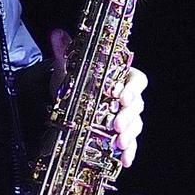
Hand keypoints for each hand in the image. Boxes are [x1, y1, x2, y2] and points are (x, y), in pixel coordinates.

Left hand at [48, 28, 146, 166]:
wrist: (66, 99)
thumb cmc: (74, 81)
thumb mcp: (68, 68)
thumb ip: (64, 52)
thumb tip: (57, 34)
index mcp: (121, 77)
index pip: (136, 80)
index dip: (130, 88)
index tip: (118, 95)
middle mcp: (127, 96)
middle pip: (137, 105)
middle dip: (128, 116)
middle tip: (116, 125)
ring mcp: (125, 116)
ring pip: (135, 124)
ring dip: (129, 135)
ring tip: (119, 143)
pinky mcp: (120, 134)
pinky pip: (130, 142)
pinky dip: (129, 151)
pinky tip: (124, 160)